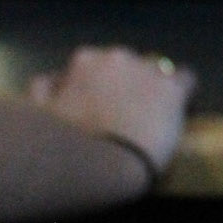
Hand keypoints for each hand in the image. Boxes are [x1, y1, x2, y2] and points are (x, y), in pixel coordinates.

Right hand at [27, 46, 195, 172]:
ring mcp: (147, 71)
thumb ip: (42, 89)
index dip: (95, 86)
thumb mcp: (37, 112)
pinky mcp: (172, 90)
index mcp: (84, 61)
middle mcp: (117, 58)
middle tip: (121, 116)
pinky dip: (181, 91)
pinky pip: (185, 79)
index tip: (95, 108)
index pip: (92, 64)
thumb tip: (50, 80)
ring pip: (155, 70)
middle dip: (123, 85)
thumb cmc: (62, 143)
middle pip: (125, 65)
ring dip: (151, 87)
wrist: (99, 164)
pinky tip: (177, 108)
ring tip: (150, 115)